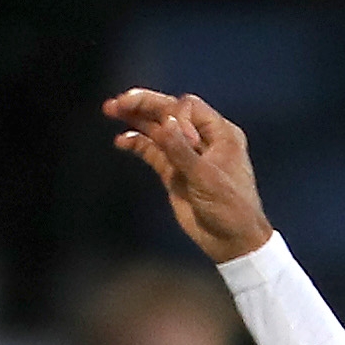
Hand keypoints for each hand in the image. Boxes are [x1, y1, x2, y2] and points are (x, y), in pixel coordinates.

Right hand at [105, 89, 275, 262]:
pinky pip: (153, 152)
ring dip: (136, 120)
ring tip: (111, 110)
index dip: (175, 116)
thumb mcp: (206, 178)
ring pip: (158, 130)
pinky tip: (122, 141)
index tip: (181, 141)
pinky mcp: (174, 173)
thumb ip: (181, 150)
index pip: (189, 107)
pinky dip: (138, 144)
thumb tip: (164, 123)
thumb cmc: (231, 208)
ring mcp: (187, 156)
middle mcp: (203, 140)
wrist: (232, 242)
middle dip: (145, 105)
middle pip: (170, 113)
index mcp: (220, 134)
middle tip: (119, 102)